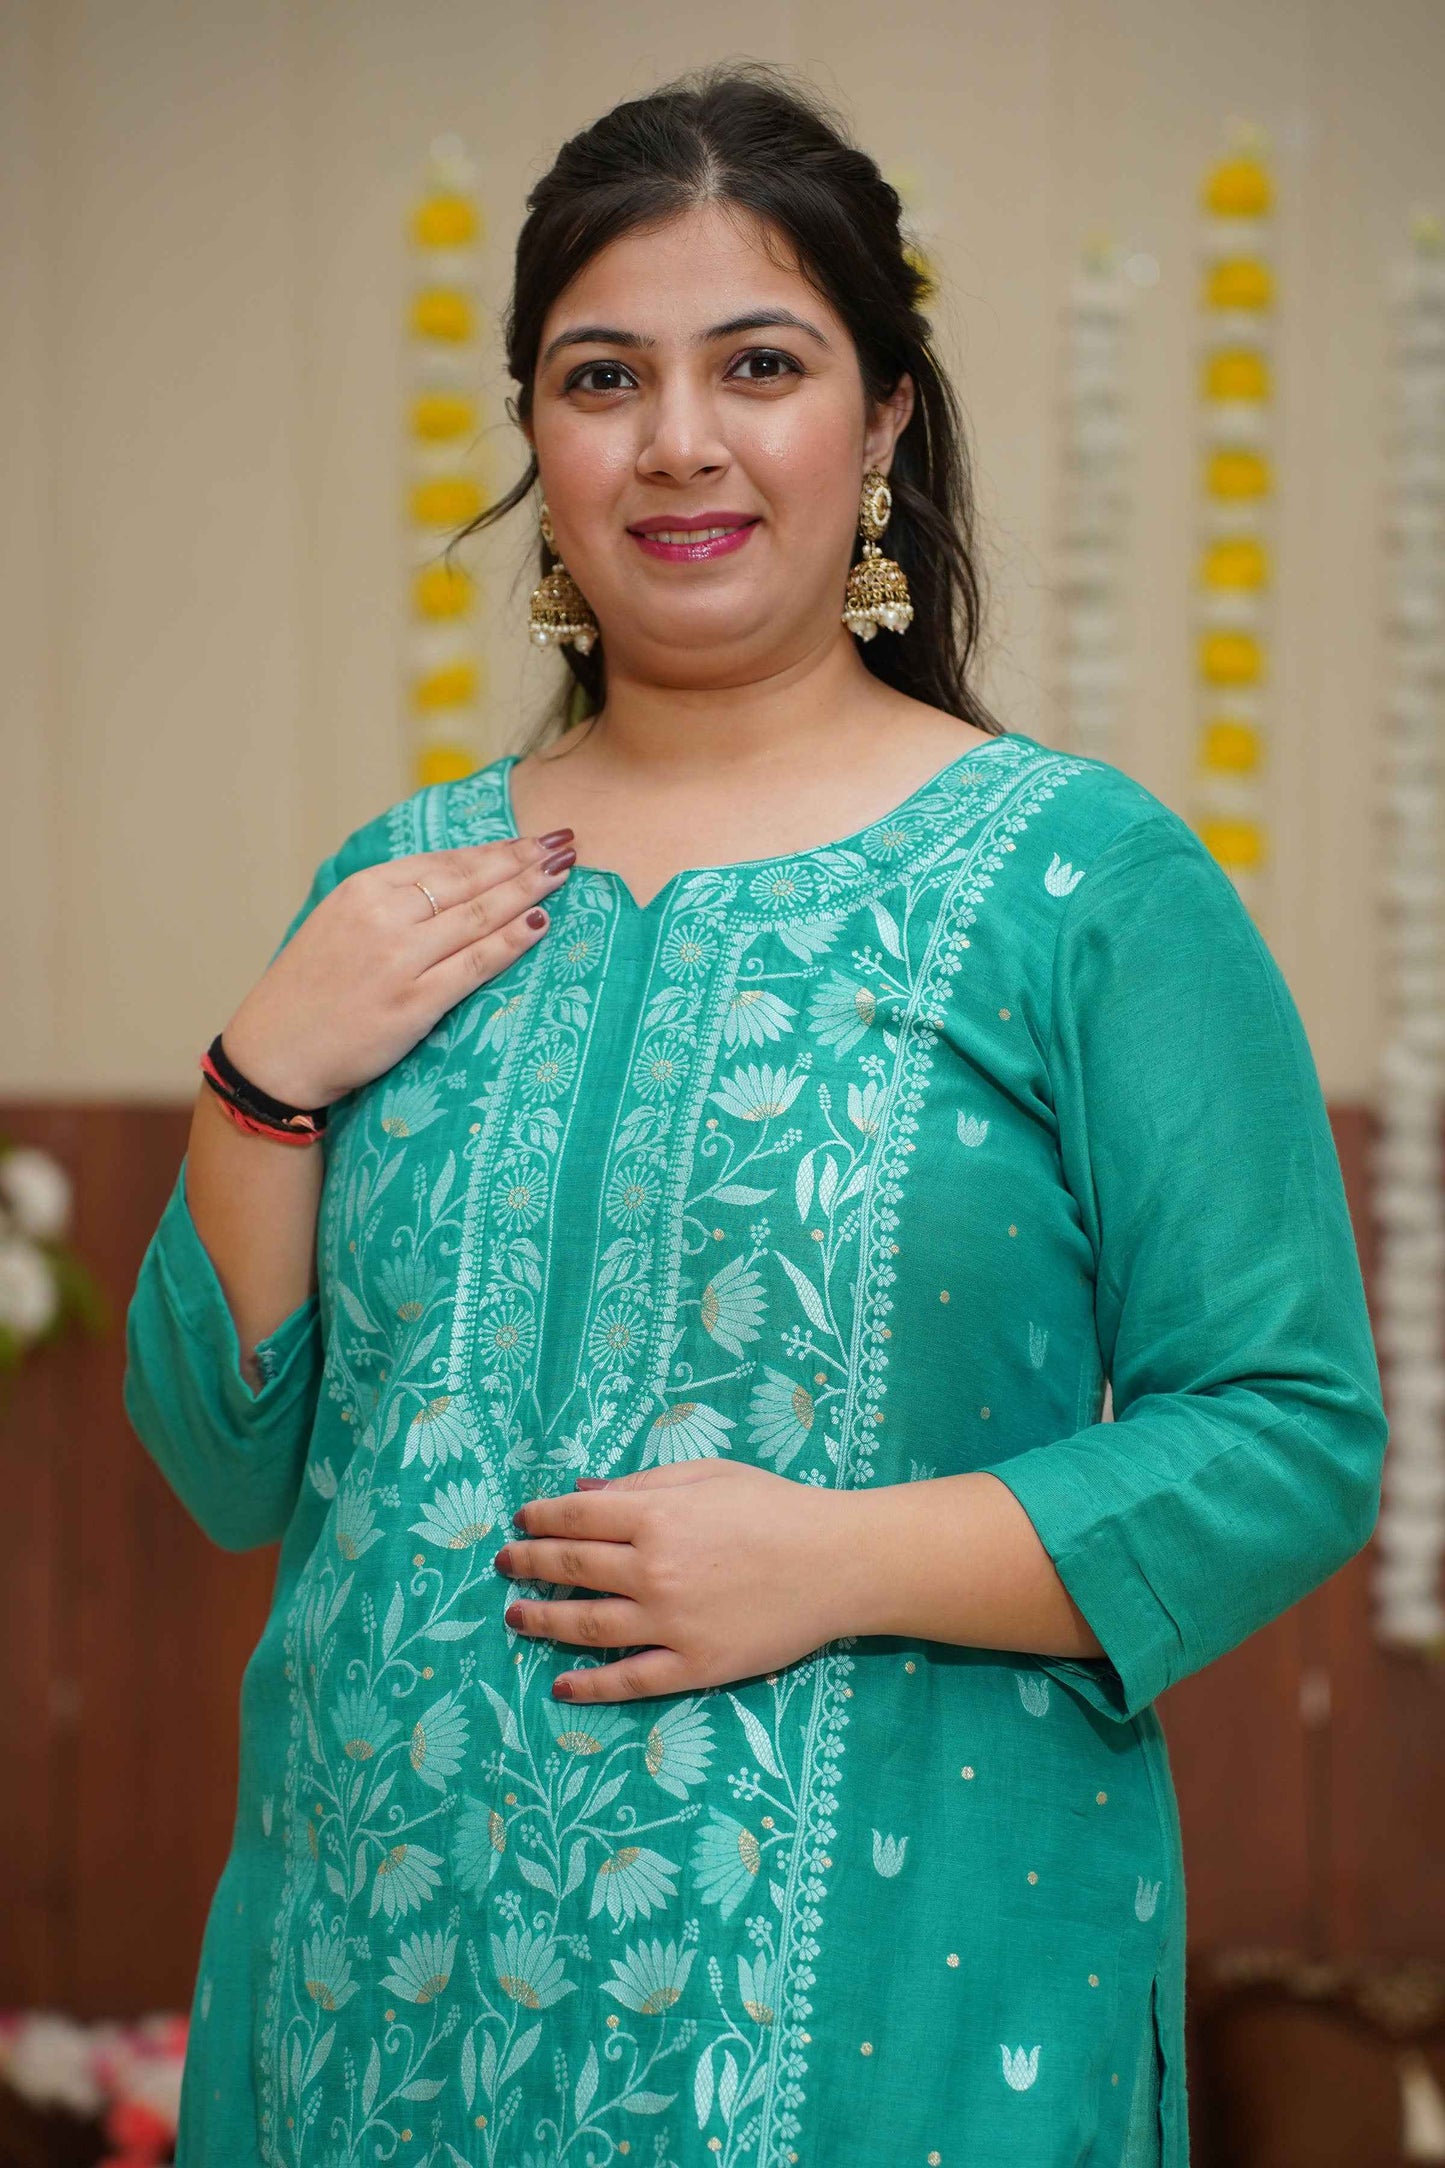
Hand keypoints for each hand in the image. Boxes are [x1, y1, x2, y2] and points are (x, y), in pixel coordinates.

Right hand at [221, 832, 576, 1108]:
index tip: (533, 839)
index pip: (446, 861)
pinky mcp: (413, 1003)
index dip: (496, 848)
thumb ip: (390, 900)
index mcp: (364, 889)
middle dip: (523, 858)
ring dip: (529, 889)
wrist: (275, 1051)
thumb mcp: (340, 923)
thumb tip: (454, 879)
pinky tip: (542, 921)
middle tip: (565, 842)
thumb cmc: (312, 991)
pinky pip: (475, 963)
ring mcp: (399, 959)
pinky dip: (513, 939)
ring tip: (564, 872)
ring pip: (479, 915)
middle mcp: (383, 916)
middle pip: (469, 880)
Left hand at [496, 1461, 858, 1702]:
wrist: (839, 1563)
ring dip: (542, 1622)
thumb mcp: (710, 1475)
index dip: (540, 1519)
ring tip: (515, 1618)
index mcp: (657, 1515)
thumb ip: (644, 1482)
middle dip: (528, 1565)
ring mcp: (670, 1623)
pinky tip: (562, 1683)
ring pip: (587, 1626)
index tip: (521, 1521)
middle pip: (570, 1569)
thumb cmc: (778, 1508)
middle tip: (505, 1565)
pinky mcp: (693, 1666)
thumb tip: (583, 1494)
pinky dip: (590, 1686)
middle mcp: (653, 1570)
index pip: (575, 1517)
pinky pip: (629, 1681)